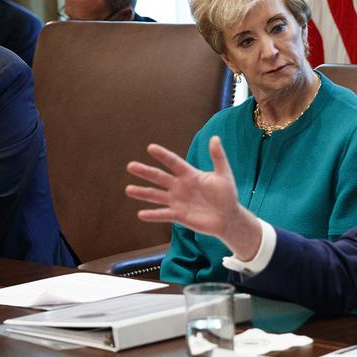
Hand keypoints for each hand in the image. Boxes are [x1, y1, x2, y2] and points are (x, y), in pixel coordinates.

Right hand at [125, 136, 261, 259]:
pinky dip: (152, 215)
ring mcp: (177, 201)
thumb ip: (218, 157)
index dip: (163, 155)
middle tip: (130, 166)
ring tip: (128, 189)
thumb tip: (215, 137)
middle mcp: (180, 186)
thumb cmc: (227, 195)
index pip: (173, 162)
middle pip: (159, 177)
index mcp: (190, 174)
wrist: (228, 218)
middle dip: (145, 172)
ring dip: (143, 193)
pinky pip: (163, 214)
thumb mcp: (224, 175)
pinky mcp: (178, 215)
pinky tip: (141, 214)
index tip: (150, 148)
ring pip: (156, 196)